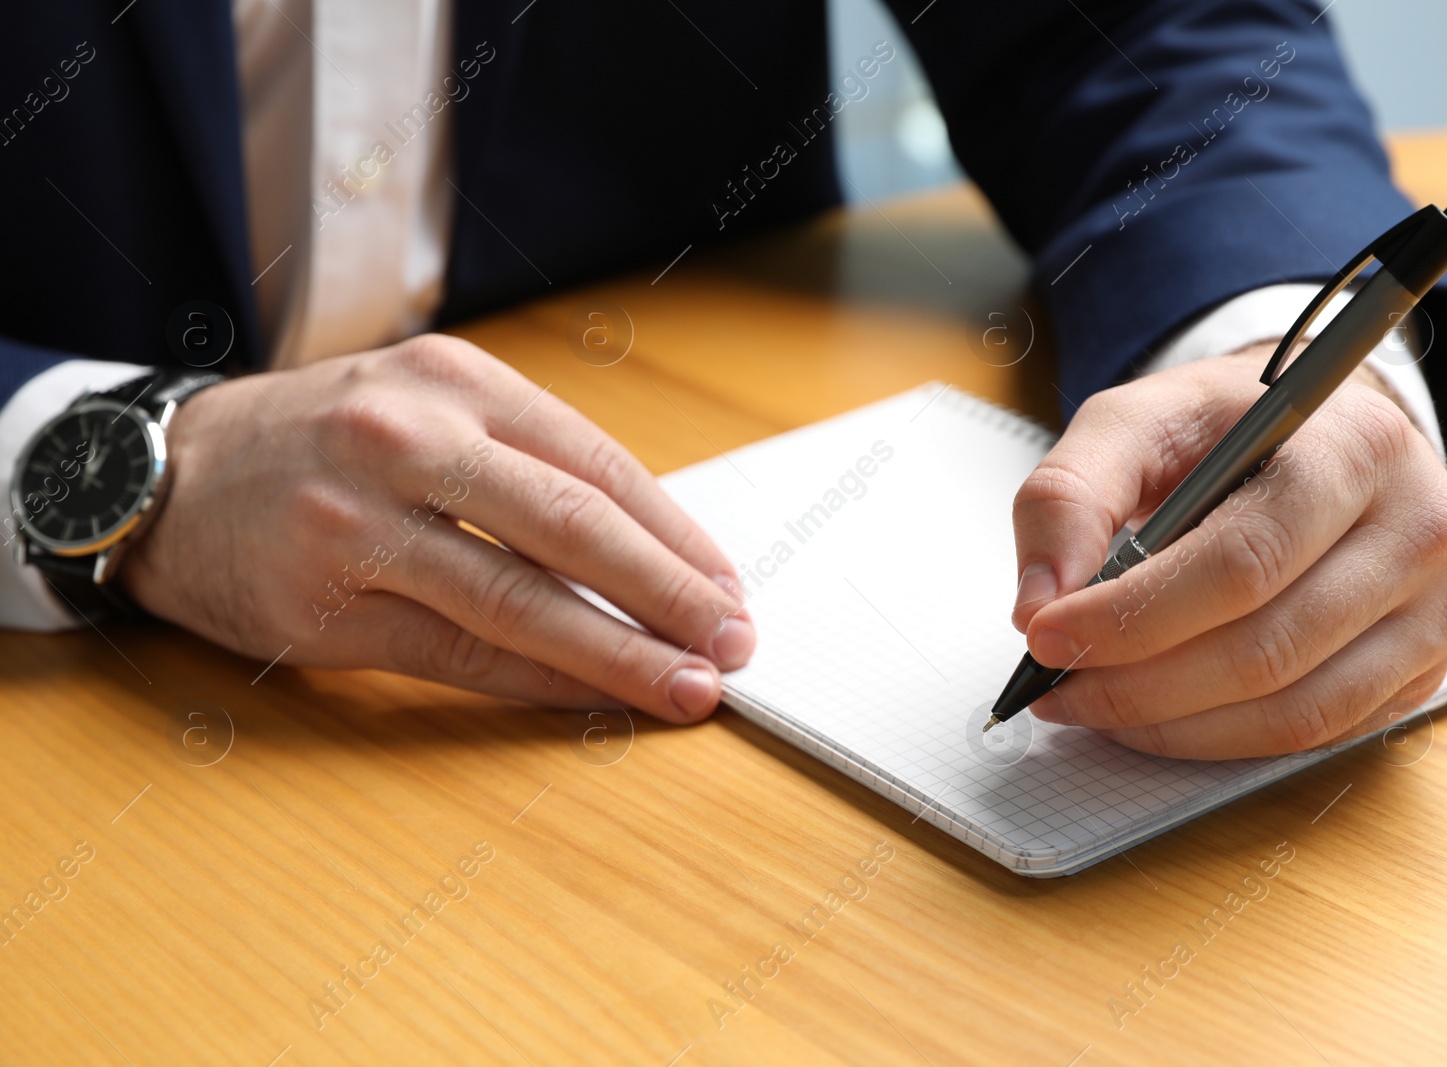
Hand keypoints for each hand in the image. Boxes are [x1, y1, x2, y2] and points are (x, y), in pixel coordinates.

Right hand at [120, 334, 754, 721]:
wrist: (167, 477)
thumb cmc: (322, 444)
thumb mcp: (422, 407)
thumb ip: (524, 462)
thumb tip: (650, 549)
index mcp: (453, 382)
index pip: (595, 463)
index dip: (676, 534)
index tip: (728, 584)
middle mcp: (408, 439)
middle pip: (573, 527)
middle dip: (670, 594)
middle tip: (733, 641)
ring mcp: (360, 522)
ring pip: (521, 601)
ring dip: (619, 654)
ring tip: (686, 687)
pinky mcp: (325, 603)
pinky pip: (460, 654)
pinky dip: (539, 682)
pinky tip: (593, 700)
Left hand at [1010, 346, 1446, 758]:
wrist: (1318, 433)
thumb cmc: (1228, 428)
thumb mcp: (1134, 422)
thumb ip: (1068, 495)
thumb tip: (1038, 603)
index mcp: (1357, 445)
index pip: (1243, 560)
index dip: (1136, 615)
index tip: (1047, 636)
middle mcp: (1421, 527)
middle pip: (1268, 646)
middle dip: (1140, 682)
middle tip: (1058, 685)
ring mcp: (1440, 607)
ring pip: (1297, 710)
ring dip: (1174, 725)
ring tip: (1095, 704)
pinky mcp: (1428, 666)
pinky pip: (1319, 734)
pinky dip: (1222, 739)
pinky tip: (1158, 717)